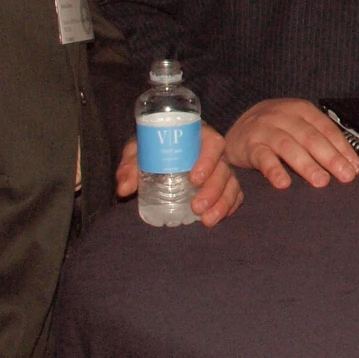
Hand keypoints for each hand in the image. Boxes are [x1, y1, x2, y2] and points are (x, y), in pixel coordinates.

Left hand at [115, 122, 245, 223]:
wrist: (155, 155)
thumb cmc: (150, 149)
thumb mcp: (138, 152)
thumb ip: (129, 167)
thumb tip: (123, 189)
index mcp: (197, 137)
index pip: (213, 143)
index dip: (208, 160)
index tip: (194, 179)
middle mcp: (213, 153)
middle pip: (223, 168)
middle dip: (213, 190)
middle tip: (196, 207)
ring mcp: (220, 169)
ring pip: (231, 184)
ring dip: (222, 203)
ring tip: (207, 221)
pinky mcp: (223, 184)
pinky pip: (235, 194)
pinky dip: (229, 206)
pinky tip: (217, 218)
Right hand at [218, 98, 358, 189]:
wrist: (237, 126)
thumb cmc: (276, 128)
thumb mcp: (298, 125)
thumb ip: (320, 139)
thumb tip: (348, 164)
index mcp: (301, 109)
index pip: (327, 129)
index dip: (342, 148)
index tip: (354, 167)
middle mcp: (284, 116)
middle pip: (311, 137)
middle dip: (331, 158)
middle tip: (345, 176)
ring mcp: (265, 130)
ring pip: (289, 147)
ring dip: (307, 165)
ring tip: (321, 181)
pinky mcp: (249, 146)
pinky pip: (263, 158)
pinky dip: (274, 170)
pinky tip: (284, 183)